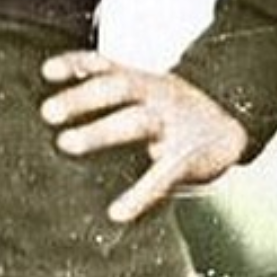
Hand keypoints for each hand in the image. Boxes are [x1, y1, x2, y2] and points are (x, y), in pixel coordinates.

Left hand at [39, 50, 248, 223]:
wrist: (230, 125)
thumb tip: (55, 96)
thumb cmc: (170, 109)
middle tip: (47, 112)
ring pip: (135, 121)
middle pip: (116, 87)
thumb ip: (107, 88)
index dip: (75, 65)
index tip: (46, 72)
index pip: (104, 64)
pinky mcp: (187, 157)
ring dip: (100, 131)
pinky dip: (140, 195)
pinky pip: (163, 175)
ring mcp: (171, 123)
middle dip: (81, 98)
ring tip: (66, 144)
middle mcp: (153, 94)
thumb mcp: (143, 89)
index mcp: (139, 78)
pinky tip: (118, 212)